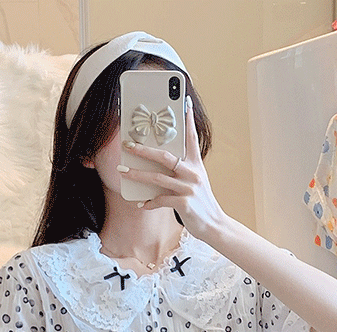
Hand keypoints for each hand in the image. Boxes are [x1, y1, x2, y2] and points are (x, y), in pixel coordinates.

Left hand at [119, 97, 226, 240]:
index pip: (191, 138)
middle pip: (165, 156)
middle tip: (127, 144)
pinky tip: (141, 203)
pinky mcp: (184, 204)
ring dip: (137, 175)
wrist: (213, 224)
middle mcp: (193, 173)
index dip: (188, 120)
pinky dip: (149, 202)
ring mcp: (189, 188)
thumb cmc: (200, 202)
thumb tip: (158, 163)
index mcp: (196, 164)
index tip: (183, 102)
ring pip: (157, 178)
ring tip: (122, 171)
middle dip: (143, 149)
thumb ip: (181, 170)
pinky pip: (161, 200)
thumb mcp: (195, 181)